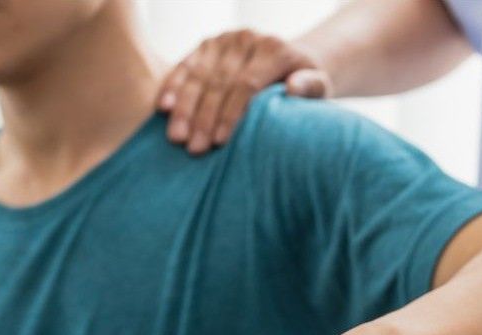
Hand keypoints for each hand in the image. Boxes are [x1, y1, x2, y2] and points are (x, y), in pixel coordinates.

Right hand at [157, 29, 331, 153]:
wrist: (290, 61)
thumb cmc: (303, 84)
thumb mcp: (319, 87)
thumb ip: (311, 87)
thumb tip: (293, 88)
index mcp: (275, 49)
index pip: (247, 83)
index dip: (231, 113)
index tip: (219, 141)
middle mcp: (247, 39)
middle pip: (219, 82)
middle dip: (204, 117)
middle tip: (193, 148)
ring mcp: (223, 40)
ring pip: (198, 75)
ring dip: (184, 108)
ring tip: (176, 137)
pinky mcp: (206, 45)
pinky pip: (184, 66)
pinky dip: (172, 87)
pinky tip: (162, 109)